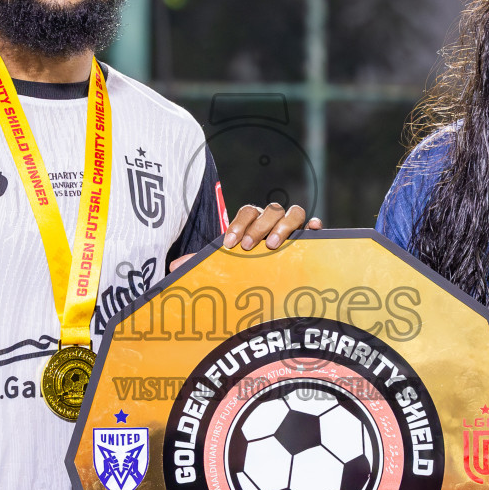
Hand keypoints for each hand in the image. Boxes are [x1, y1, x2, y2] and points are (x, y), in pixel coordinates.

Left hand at [170, 203, 322, 271]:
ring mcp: (294, 227)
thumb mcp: (227, 264)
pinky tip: (313, 231)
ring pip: (293, 213)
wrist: (273, 279)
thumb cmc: (248, 266)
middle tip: (250, 247)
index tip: (230, 244)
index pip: (246, 212)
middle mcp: (274, 220)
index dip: (238, 225)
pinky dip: (314, 225)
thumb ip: (203, 262)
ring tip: (274, 246)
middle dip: (259, 227)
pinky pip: (315, 225)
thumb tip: (174, 267)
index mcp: (253, 222)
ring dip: (283, 226)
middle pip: (270, 210)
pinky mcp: (311, 238)